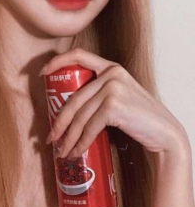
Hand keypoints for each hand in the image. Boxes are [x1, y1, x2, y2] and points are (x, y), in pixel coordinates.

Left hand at [41, 48, 187, 158]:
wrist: (164, 132)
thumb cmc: (137, 116)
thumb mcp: (118, 94)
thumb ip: (97, 92)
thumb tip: (66, 108)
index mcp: (110, 66)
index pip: (78, 55)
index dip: (57, 61)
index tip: (42, 73)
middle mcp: (110, 73)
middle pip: (74, 98)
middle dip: (59, 121)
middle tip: (50, 137)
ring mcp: (112, 88)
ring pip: (80, 115)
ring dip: (68, 137)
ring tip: (62, 151)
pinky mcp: (114, 106)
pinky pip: (90, 127)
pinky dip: (81, 142)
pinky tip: (76, 152)